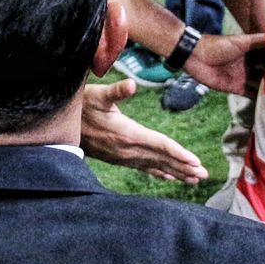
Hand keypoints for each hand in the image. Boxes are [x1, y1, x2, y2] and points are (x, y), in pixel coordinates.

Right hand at [81, 80, 207, 183]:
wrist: (60, 126)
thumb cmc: (81, 106)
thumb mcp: (97, 95)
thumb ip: (116, 91)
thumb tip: (131, 84)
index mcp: (127, 134)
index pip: (159, 145)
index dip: (178, 153)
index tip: (195, 162)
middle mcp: (128, 149)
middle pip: (161, 159)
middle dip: (183, 167)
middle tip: (204, 175)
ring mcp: (123, 156)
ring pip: (155, 166)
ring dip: (175, 172)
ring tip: (193, 179)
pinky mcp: (118, 158)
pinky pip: (143, 168)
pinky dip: (158, 173)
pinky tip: (169, 178)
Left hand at [183, 32, 264, 94]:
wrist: (195, 57)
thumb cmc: (218, 45)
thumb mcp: (241, 41)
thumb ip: (259, 41)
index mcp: (253, 51)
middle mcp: (251, 64)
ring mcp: (244, 76)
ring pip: (262, 84)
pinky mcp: (236, 88)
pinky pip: (251, 94)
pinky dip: (260, 98)